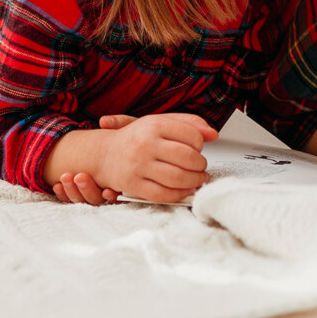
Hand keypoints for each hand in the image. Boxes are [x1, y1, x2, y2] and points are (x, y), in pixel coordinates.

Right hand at [47, 112, 216, 204]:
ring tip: (197, 179)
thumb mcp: (160, 122)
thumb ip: (189, 124)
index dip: (201, 145)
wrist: (103, 154)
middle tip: (201, 167)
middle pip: (188, 158)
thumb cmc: (136, 138)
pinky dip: (179, 194)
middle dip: (201, 166)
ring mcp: (138, 165)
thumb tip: (213, 134)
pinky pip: (163, 194)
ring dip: (194, 182)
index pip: (192, 136)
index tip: (198, 149)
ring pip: (178, 178)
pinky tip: (184, 190)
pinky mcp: (133, 185)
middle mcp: (145, 144)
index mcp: (154, 125)